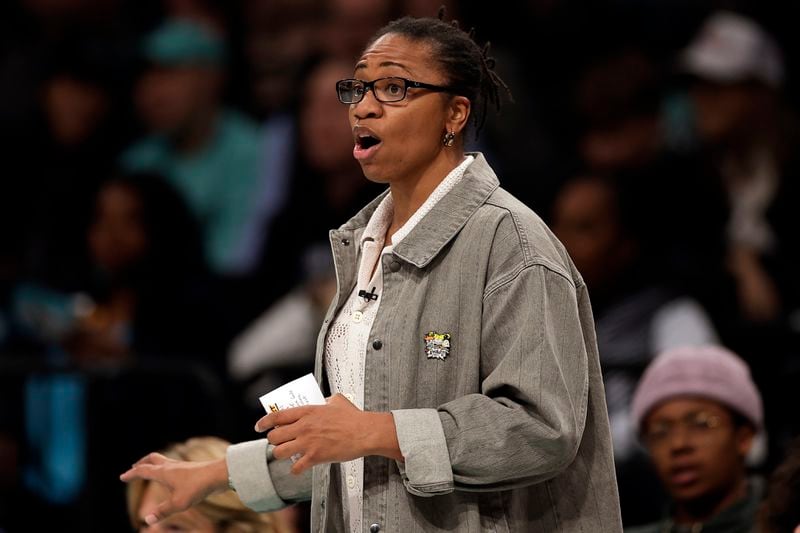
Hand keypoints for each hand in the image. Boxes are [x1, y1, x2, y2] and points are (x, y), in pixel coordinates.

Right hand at [119, 453, 227, 524]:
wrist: (219, 474)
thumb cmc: (198, 487)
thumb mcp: (178, 503)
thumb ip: (162, 512)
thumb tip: (147, 520)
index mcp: (164, 472)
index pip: (143, 470)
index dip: (132, 474)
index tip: (122, 477)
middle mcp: (171, 466)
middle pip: (152, 459)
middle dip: (141, 463)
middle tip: (134, 468)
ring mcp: (181, 466)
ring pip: (163, 461)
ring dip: (153, 464)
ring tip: (151, 471)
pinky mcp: (190, 469)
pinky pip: (173, 466)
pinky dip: (166, 468)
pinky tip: (171, 476)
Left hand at [255, 394, 401, 473]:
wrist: (365, 432)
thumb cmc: (353, 417)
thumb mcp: (336, 400)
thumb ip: (324, 401)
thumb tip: (321, 401)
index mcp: (307, 411)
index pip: (276, 416)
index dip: (264, 422)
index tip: (259, 427)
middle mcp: (303, 427)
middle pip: (274, 436)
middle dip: (273, 440)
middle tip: (278, 442)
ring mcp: (308, 443)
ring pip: (280, 452)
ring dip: (281, 454)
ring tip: (287, 454)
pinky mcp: (315, 457)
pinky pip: (296, 467)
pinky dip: (295, 469)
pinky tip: (299, 468)